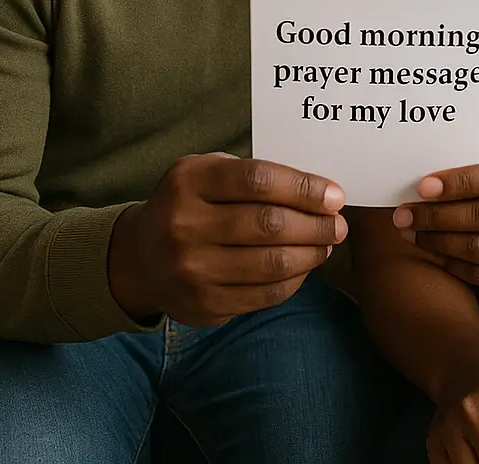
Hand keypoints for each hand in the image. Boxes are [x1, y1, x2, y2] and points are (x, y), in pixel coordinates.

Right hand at [109, 153, 345, 325]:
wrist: (139, 256)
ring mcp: (192, 270)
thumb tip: (319, 192)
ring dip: (311, 253)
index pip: (258, 181)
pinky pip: (265, 294)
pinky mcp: (204, 305)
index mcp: (189, 181)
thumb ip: (253, 175)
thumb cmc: (190, 202)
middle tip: (339, 223)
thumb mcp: (207, 172)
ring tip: (327, 243)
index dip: (304, 188)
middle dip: (316, 224)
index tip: (335, 195)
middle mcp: (185, 225)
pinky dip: (294, 280)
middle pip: (269, 224)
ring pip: (272, 264)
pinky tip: (305, 265)